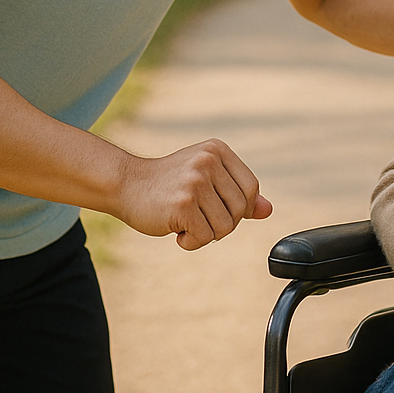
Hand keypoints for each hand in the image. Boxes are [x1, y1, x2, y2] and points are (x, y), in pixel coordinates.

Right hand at [113, 139, 271, 249]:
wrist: (125, 184)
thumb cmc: (169, 185)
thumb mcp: (205, 179)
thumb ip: (236, 193)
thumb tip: (268, 210)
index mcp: (218, 151)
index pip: (251, 189)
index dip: (239, 208)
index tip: (215, 209)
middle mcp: (209, 162)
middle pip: (240, 210)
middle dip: (222, 223)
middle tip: (198, 217)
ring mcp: (196, 182)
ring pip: (226, 227)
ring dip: (205, 234)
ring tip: (185, 221)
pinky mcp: (183, 204)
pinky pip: (205, 237)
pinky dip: (191, 242)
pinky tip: (175, 229)